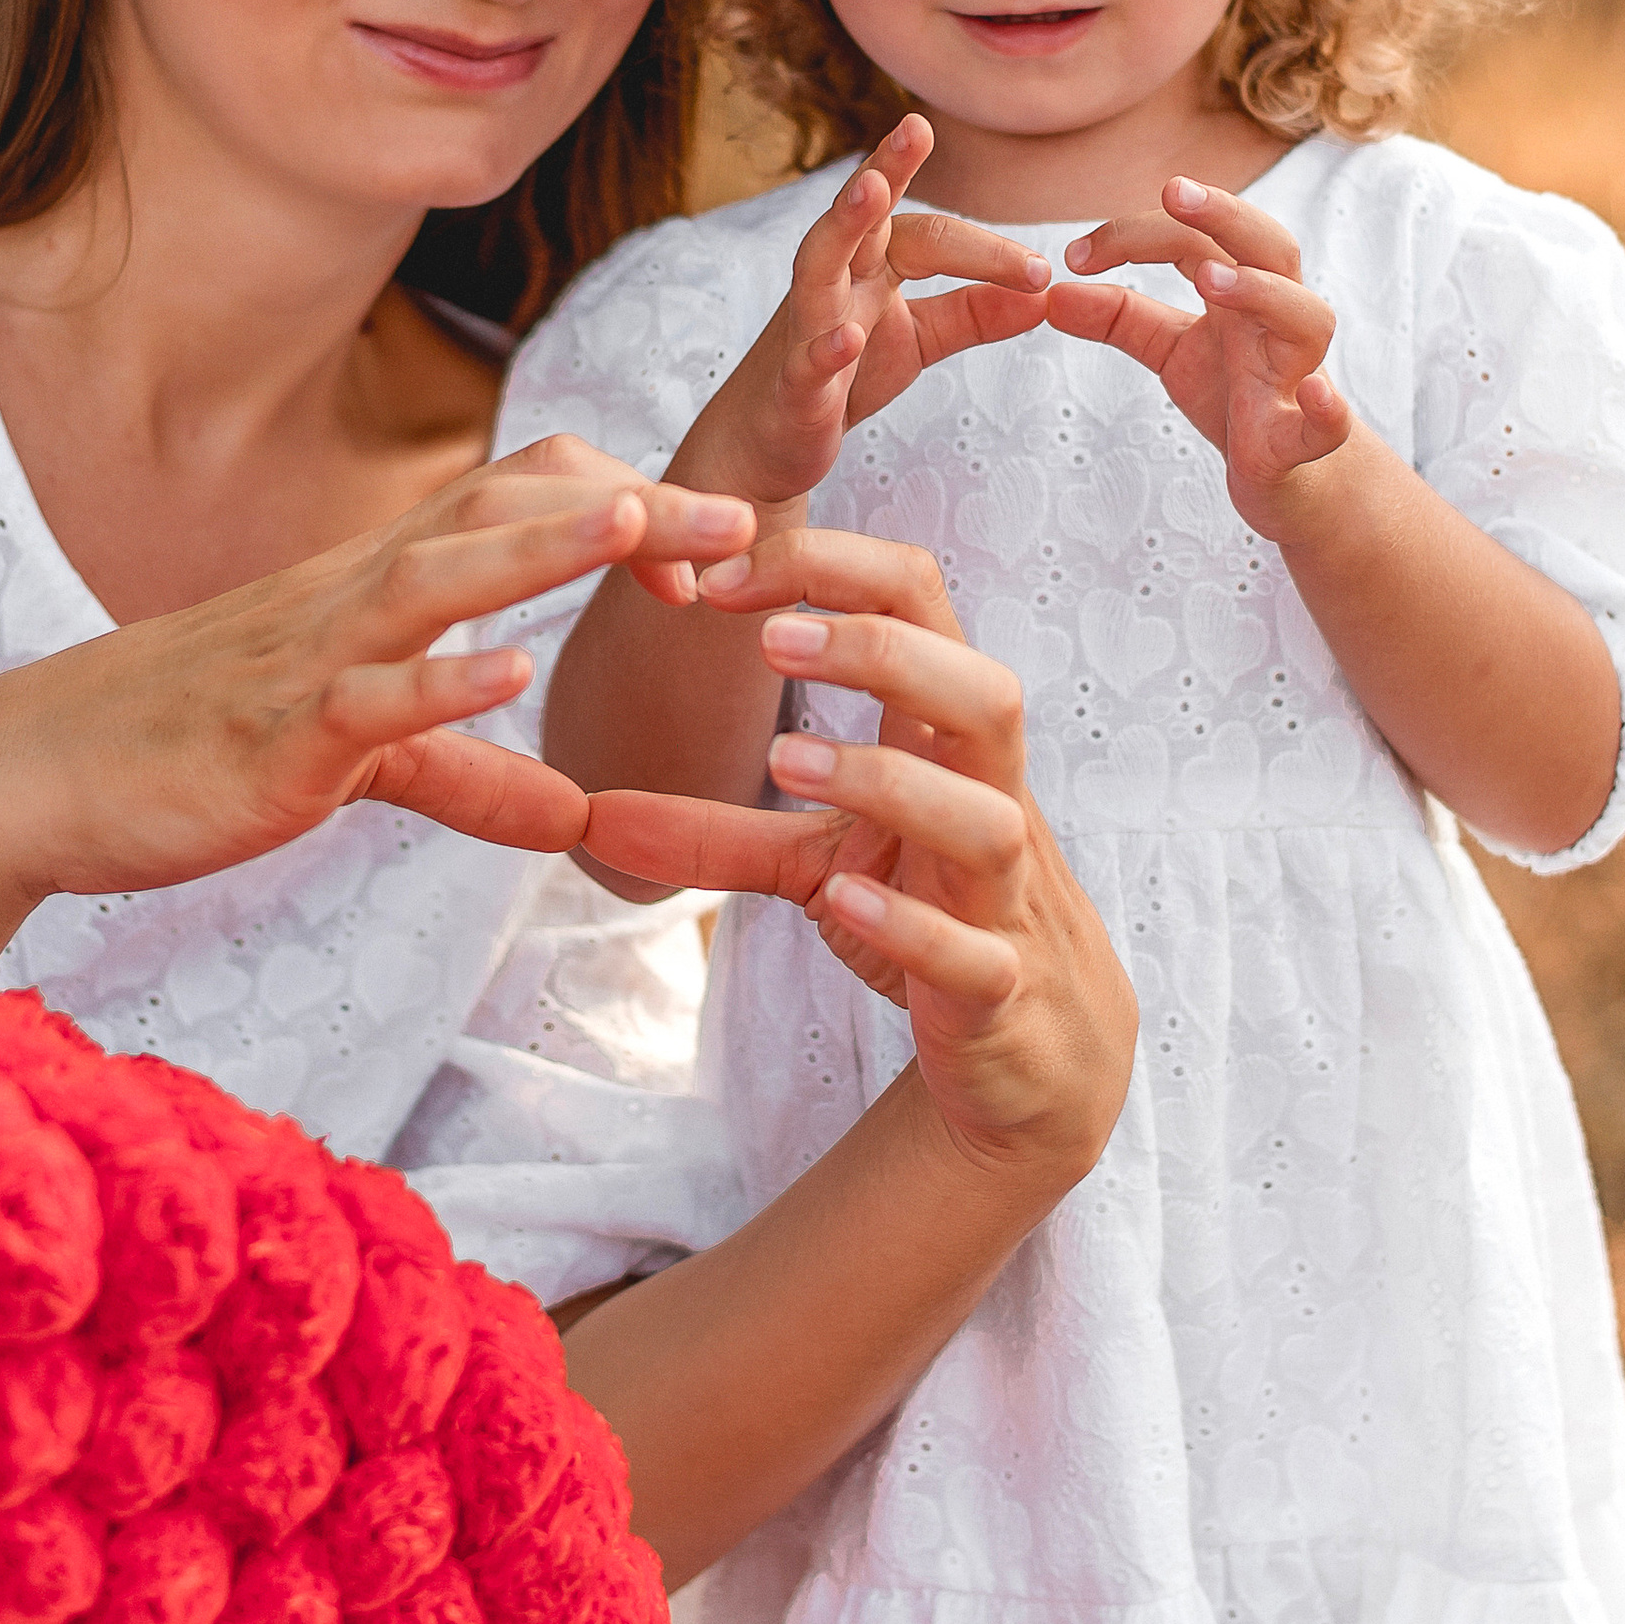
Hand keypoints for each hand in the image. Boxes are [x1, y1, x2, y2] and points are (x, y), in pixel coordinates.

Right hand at [0, 437, 758, 911]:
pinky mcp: (272, 737)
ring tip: (647, 525)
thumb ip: (470, 778)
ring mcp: (309, 659)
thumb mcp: (358, 765)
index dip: (626, 506)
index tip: (725, 542)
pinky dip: (439, 685)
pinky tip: (510, 675)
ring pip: (438, 577)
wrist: (31, 776)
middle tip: (751, 514)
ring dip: (546, 550)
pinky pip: (363, 701)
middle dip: (632, 508)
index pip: (518, 499)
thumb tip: (578, 818)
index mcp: (377, 586)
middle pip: (503, 511)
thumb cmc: (189, 752)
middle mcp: (351, 595)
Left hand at [585, 528, 1132, 1186]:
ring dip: (889, 779)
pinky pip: (973, 949)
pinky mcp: (1000, 987)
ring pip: (987, 817)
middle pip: (980, 690)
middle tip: (767, 635)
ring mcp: (1005, 897)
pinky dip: (909, 921)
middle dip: (881, 649)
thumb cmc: (931, 911)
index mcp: (946, 743)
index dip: (829, 572)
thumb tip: (590, 815)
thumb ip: (716, 831)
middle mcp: (990, 801)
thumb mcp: (813, 863)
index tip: (718, 577)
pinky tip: (838, 900)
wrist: (1034, 1051)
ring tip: (788, 758)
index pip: (919, 610)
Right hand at [686, 116, 1050, 527]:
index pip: (926, 233)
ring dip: (842, 225)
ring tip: (870, 191)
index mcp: (868, 266)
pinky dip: (826, 348)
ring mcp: (806, 327)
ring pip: (818, 265)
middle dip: (884, 168)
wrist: (772, 441)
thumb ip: (974, 313)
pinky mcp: (794, 385)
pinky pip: (807, 360)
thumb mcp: (918, 339)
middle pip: (861, 218)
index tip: (1039, 268)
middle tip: (917, 128)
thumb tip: (1044, 292)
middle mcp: (834, 282)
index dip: (983, 247)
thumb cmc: (844, 377)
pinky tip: (847, 339)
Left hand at [1048, 174, 1350, 538]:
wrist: (1285, 475)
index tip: (1074, 256)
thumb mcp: (1171, 350)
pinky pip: (1328, 422)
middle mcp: (1277, 318)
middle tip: (1174, 192)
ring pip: (1306, 317)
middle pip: (1269, 247)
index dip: (1135, 235)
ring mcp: (1297, 373)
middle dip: (1225, 215)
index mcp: (1241, 292)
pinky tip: (1314, 394)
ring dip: (1262, 292)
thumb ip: (1120, 319)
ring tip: (1213, 280)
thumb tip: (1053, 294)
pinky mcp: (1304, 438)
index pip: (1196, 238)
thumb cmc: (1235, 397)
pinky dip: (1326, 407)